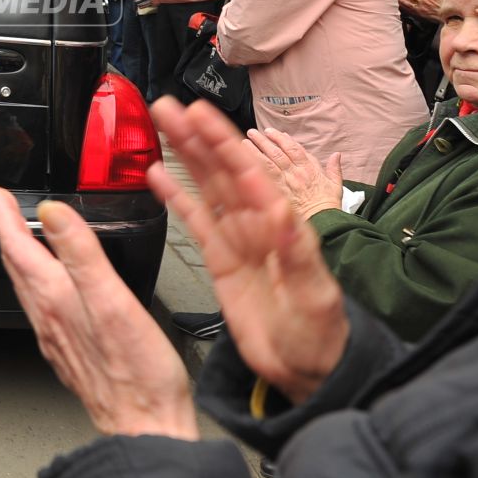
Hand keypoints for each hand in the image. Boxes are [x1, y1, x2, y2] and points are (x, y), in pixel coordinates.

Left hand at [0, 187, 198, 439]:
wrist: (144, 425)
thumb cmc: (136, 371)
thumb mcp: (111, 299)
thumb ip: (81, 252)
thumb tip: (53, 212)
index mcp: (55, 298)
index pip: (17, 247)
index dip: (5, 216)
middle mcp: (49, 318)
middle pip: (17, 267)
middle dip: (10, 233)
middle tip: (5, 210)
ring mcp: (57, 337)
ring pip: (28, 289)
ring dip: (22, 259)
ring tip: (25, 241)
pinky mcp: (71, 353)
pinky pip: (45, 309)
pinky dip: (42, 286)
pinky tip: (56, 290)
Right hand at [148, 99, 348, 403]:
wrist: (308, 370)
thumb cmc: (320, 335)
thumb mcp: (315, 297)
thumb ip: (297, 255)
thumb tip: (281, 213)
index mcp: (280, 227)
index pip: (247, 173)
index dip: (223, 142)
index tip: (201, 115)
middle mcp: (258, 226)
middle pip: (222, 170)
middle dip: (196, 136)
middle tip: (167, 107)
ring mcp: (238, 241)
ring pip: (207, 187)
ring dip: (185, 154)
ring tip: (162, 124)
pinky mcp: (221, 261)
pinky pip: (196, 221)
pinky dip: (176, 197)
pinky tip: (158, 175)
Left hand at [245, 128, 345, 218]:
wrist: (324, 221)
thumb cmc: (328, 206)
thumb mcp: (336, 185)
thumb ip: (334, 168)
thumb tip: (336, 155)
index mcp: (309, 169)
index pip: (294, 148)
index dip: (282, 139)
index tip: (273, 132)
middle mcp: (296, 172)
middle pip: (277, 152)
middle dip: (264, 140)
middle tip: (253, 132)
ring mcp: (286, 182)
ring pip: (268, 161)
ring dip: (256, 149)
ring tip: (245, 141)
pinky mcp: (277, 192)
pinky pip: (264, 176)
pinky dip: (254, 166)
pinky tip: (244, 160)